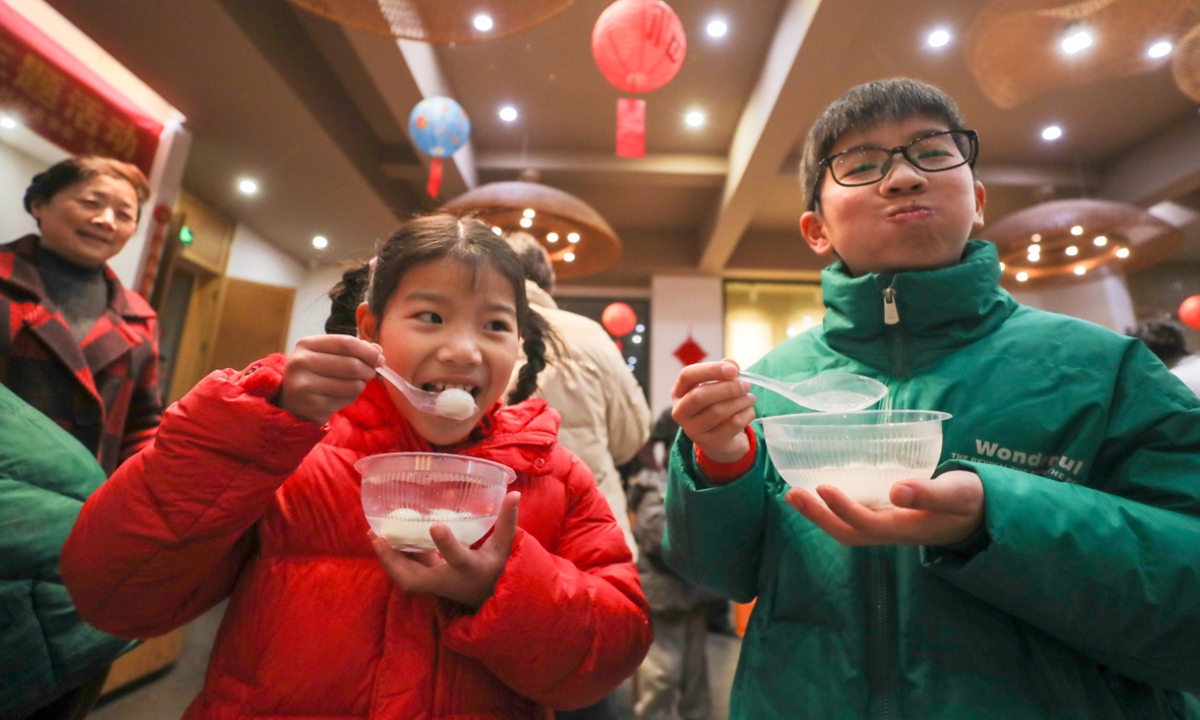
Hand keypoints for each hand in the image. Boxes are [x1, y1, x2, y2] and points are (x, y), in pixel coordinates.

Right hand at [277, 335, 382, 424]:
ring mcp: (304, 386)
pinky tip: (341, 396)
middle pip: (351, 365)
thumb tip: (378, 350)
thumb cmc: (315, 372)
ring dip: (360, 385)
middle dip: (368, 370)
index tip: (380, 358)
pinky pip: (346, 400)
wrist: (291, 401)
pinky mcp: (312, 406)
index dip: (368, 351)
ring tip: (354, 384)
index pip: (346, 343)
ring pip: (352, 385)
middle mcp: (301, 363)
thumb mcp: (327, 354)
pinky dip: (350, 398)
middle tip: (370, 373)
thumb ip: (352, 349)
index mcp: (306, 344)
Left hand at [370, 491, 520, 609]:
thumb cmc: (497, 568)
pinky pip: (406, 571)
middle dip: (394, 560)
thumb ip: (508, 520)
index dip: (446, 544)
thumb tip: (514, 492)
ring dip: (387, 558)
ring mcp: (435, 583)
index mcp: (469, 569)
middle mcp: (447, 579)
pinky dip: (393, 557)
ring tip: (373, 534)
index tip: (435, 525)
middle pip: (414, 578)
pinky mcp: (428, 580)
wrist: (489, 597)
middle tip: (379, 536)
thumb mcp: (505, 546)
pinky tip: (382, 538)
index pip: (457, 558)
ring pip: (405, 577)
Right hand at [671, 359, 755, 465]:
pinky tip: (749, 411)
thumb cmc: (716, 406)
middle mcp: (680, 412)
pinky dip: (746, 415)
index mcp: (679, 393)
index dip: (710, 370)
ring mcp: (693, 430)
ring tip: (750, 398)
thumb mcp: (717, 387)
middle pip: (699, 396)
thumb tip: (731, 364)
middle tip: (746, 385)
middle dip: (727, 388)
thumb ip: (724, 372)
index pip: (687, 376)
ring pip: (717, 412)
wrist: (720, 441)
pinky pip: (731, 425)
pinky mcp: (710, 443)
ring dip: (740, 401)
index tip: (733, 370)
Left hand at [785, 471, 984, 546]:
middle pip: (848, 532)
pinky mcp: (886, 518)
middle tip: (792, 494)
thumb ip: (929, 493)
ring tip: (794, 495)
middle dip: (819, 516)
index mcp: (908, 528)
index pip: (868, 523)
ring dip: (820, 514)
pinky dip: (832, 508)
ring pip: (847, 527)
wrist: (981, 514)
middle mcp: (892, 532)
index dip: (843, 508)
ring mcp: (888, 527)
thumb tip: (898, 490)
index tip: (823, 488)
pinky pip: (853, 519)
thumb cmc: (970, 501)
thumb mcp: (956, 493)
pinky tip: (816, 493)